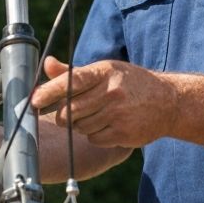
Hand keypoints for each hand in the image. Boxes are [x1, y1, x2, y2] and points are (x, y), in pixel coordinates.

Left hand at [30, 55, 171, 147]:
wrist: (169, 101)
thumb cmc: (130, 83)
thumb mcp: (106, 71)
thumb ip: (73, 72)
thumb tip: (47, 64)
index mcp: (105, 72)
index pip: (72, 81)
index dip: (50, 91)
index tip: (34, 99)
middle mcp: (112, 92)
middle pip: (71, 110)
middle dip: (62, 114)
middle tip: (67, 112)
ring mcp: (118, 114)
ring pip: (80, 126)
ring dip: (80, 124)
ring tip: (95, 115)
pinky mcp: (123, 134)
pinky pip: (94, 139)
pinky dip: (94, 135)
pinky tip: (106, 125)